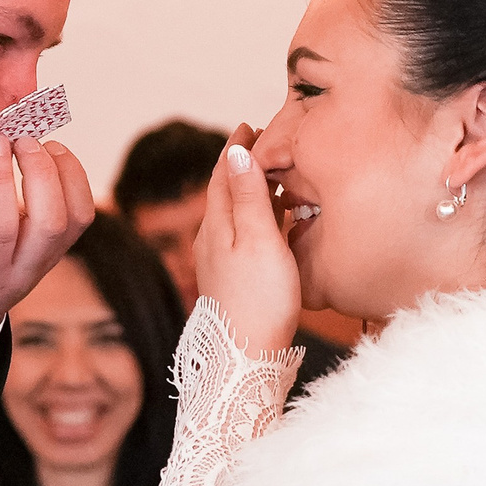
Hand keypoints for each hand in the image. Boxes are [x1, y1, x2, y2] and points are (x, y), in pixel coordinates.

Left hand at [0, 134, 95, 355]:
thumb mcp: (10, 251)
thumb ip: (21, 209)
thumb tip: (17, 141)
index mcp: (42, 260)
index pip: (79, 219)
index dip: (74, 176)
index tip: (54, 146)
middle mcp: (20, 272)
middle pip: (50, 223)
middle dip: (41, 173)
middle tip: (23, 140)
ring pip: (3, 227)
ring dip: (1, 177)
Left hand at [195, 122, 300, 353]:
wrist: (245, 359)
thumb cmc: (257, 300)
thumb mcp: (257, 239)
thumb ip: (248, 196)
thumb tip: (236, 153)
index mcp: (216, 226)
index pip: (221, 175)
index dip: (235, 149)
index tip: (249, 126)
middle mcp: (212, 242)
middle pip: (225, 193)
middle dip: (241, 167)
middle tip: (263, 145)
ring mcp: (221, 264)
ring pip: (234, 215)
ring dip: (251, 192)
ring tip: (273, 177)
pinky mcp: (233, 282)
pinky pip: (243, 237)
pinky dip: (257, 219)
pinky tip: (273, 225)